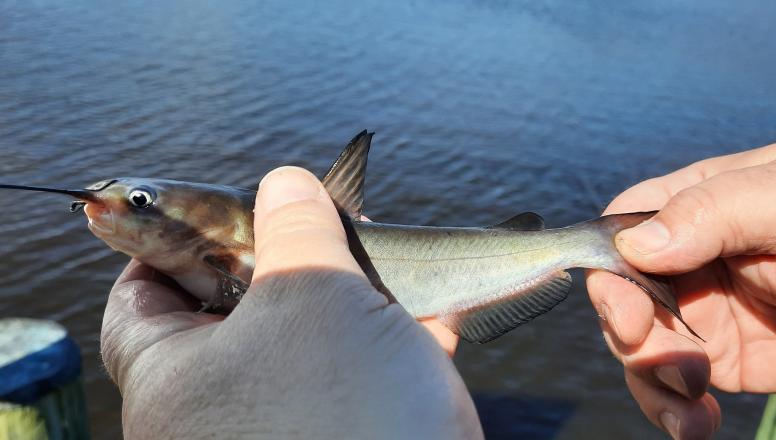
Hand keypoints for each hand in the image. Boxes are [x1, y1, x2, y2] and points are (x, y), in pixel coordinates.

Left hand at [100, 167, 481, 438]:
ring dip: (351, 298)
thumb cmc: (340, 407)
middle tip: (314, 224)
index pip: (138, 298)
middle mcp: (220, 409)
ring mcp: (286, 425)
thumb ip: (296, 228)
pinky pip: (362, 379)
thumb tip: (284, 184)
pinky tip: (435, 318)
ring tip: (383, 260)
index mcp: (175, 379)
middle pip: (234, 311)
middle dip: (281, 260)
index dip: (166, 245)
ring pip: (309, 343)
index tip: (208, 213)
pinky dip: (393, 344)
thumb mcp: (312, 294)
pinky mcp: (347, 434)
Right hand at [587, 140, 775, 438]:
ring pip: (642, 346)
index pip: (626, 223)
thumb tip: (632, 245)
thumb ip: (715, 210)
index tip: (628, 312)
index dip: (609, 266)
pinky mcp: (732, 360)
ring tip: (692, 402)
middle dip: (633, 335)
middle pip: (624, 293)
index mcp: (703, 202)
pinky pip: (679, 387)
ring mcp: (710, 311)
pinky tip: (695, 423)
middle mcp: (694, 256)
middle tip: (672, 365)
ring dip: (652, 381)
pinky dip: (676, 411)